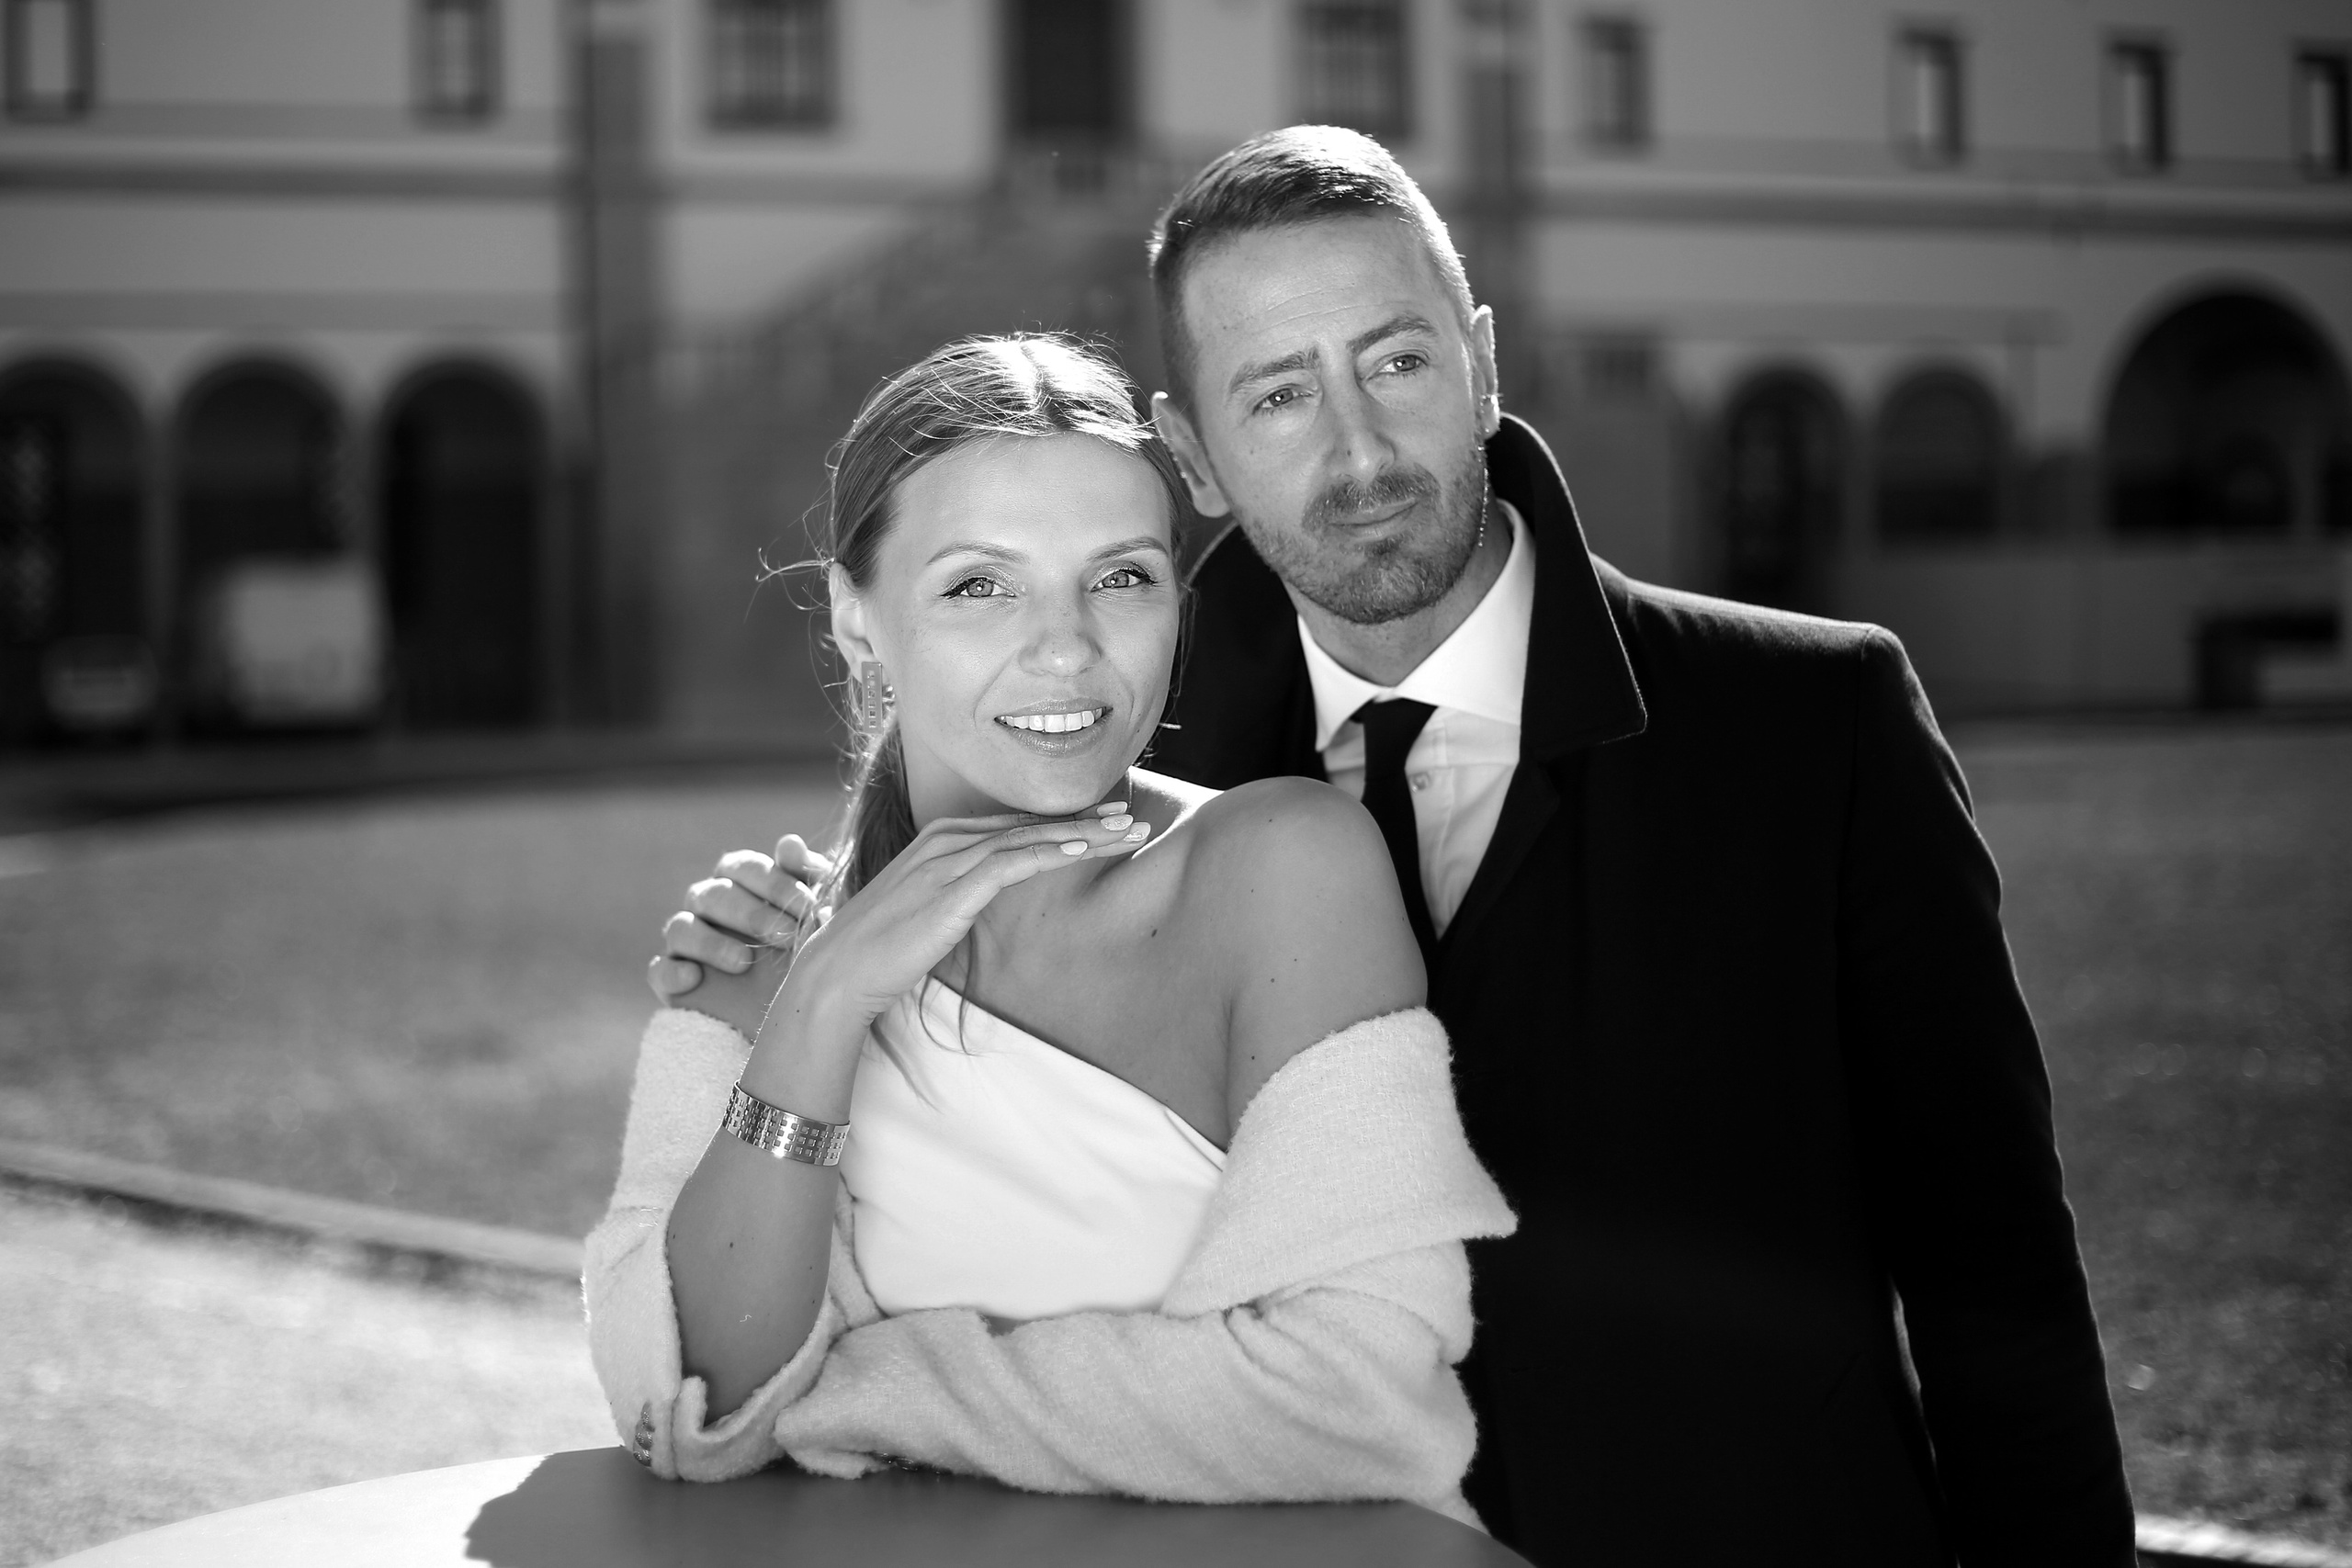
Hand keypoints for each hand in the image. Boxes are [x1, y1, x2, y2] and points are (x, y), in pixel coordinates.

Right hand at [647, 835, 831, 1004]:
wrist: (790, 998)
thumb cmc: (804, 939)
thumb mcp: (811, 909)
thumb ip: (805, 874)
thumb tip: (790, 843)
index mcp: (738, 879)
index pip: (746, 867)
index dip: (777, 884)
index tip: (810, 907)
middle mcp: (705, 903)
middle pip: (714, 896)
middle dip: (753, 915)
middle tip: (788, 937)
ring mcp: (684, 939)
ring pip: (680, 928)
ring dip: (711, 943)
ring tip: (744, 963)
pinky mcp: (671, 977)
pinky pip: (659, 970)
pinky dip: (672, 972)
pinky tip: (693, 978)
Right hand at [767, 805, 1151, 1045]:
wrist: (840, 971)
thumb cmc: (881, 949)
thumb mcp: (927, 910)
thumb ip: (958, 893)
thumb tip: (987, 898)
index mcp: (940, 839)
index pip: (1014, 824)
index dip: (1062, 822)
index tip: (1105, 823)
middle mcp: (945, 839)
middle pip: (1028, 824)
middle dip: (1084, 820)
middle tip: (1131, 817)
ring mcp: (946, 860)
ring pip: (1028, 837)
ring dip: (1082, 833)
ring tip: (1125, 831)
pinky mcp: (950, 888)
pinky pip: (1010, 862)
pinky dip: (1048, 853)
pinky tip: (1081, 850)